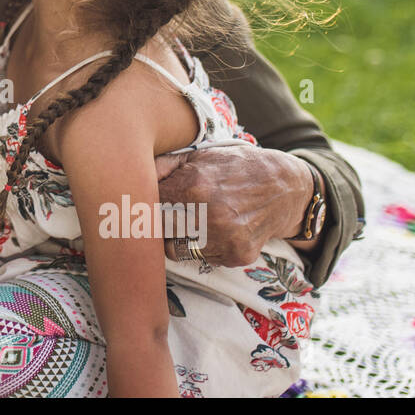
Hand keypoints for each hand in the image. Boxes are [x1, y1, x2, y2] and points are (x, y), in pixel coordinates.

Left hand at [156, 145, 315, 266]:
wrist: (284, 187)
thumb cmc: (234, 167)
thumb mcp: (198, 156)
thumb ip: (162, 166)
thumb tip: (130, 172)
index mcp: (193, 186)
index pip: (148, 207)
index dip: (143, 205)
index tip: (144, 204)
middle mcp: (208, 215)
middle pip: (158, 232)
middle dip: (157, 223)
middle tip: (167, 213)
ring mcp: (224, 239)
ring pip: (175, 250)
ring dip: (178, 238)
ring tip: (193, 220)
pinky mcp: (236, 256)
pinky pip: (201, 258)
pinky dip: (202, 248)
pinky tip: (215, 230)